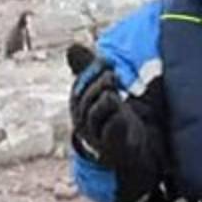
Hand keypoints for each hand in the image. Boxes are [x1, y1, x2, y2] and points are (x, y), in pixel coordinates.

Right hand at [67, 45, 123, 166]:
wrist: (130, 154)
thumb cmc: (114, 120)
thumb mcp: (104, 94)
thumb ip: (92, 73)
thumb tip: (71, 47)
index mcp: (80, 109)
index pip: (78, 88)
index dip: (91, 73)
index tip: (106, 61)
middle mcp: (84, 124)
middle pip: (84, 101)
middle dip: (98, 84)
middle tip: (112, 75)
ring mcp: (97, 137)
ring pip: (94, 115)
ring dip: (105, 99)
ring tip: (115, 90)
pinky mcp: (111, 147)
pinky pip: (109, 131)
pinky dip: (115, 118)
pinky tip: (122, 109)